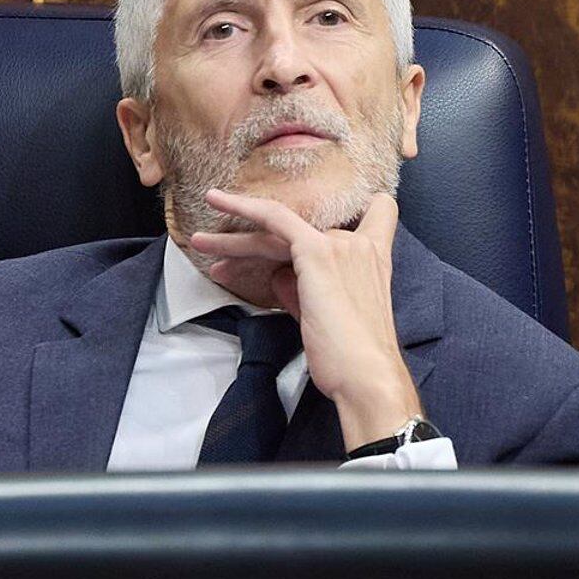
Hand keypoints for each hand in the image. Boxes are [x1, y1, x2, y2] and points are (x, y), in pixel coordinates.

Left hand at [189, 189, 422, 447]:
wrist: (366, 376)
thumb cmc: (350, 358)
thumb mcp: (322, 315)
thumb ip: (301, 289)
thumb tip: (278, 275)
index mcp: (375, 259)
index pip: (378, 213)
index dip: (357, 210)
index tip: (318, 223)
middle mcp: (360, 244)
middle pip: (303, 228)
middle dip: (259, 239)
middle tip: (221, 246)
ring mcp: (339, 245)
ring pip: (277, 228)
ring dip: (234, 238)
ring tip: (200, 242)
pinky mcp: (317, 252)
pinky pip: (275, 219)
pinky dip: (244, 207)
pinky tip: (218, 202)